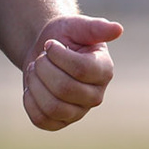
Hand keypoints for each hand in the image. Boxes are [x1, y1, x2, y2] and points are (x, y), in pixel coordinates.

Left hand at [22, 14, 122, 130]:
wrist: (46, 51)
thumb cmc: (65, 36)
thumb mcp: (77, 26)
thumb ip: (96, 27)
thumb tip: (118, 29)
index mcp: (104, 71)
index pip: (80, 69)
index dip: (58, 55)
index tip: (50, 44)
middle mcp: (95, 95)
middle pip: (64, 89)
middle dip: (43, 68)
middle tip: (41, 58)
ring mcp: (78, 112)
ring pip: (53, 108)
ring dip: (35, 84)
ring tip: (35, 70)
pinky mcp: (59, 122)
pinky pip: (42, 120)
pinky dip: (30, 101)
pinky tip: (32, 87)